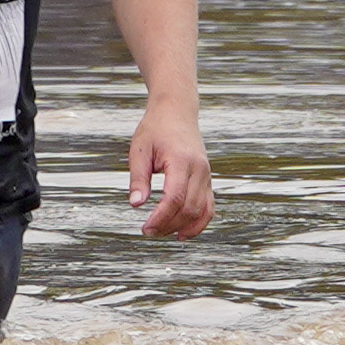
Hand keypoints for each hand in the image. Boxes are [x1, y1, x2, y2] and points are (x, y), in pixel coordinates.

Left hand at [125, 101, 213, 238]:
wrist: (177, 111)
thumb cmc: (156, 128)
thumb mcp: (139, 150)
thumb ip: (138, 178)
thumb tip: (136, 204)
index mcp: (181, 161)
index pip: (175, 198)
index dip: (161, 218)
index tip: (145, 228)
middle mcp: (199, 169)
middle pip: (189, 208)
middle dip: (168, 225)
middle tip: (147, 231)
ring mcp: (207, 175)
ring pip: (201, 211)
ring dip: (182, 227)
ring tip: (162, 233)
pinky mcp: (207, 179)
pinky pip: (209, 207)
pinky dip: (199, 223)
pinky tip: (182, 233)